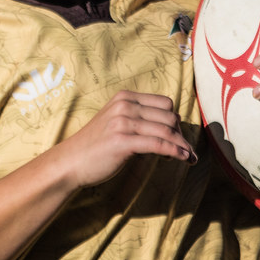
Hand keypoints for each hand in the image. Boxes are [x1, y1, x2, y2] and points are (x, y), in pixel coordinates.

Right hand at [57, 90, 196, 188]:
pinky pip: (159, 144)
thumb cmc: (95, 146)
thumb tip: (171, 128)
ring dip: (182, 146)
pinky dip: (175, 152)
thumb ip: (138, 119)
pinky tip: (182, 159)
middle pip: (169, 115)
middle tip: (182, 150)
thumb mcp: (116, 122)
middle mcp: (124, 105)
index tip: (177, 137)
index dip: (175, 120)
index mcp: (124, 97)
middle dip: (180, 134)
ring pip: (167, 130)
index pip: (165, 103)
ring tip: (189, 157)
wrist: (70, 162)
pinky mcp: (122, 141)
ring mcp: (122, 122)